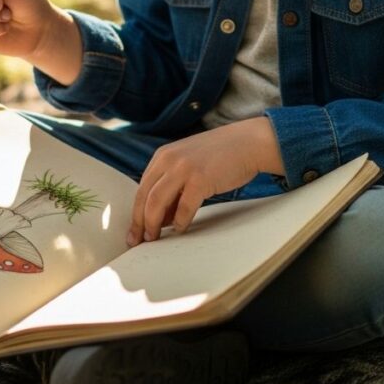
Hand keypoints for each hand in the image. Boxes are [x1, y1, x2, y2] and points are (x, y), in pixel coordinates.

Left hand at [127, 117, 283, 244]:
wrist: (248, 142)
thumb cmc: (221, 156)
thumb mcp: (188, 162)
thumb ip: (172, 184)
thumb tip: (161, 218)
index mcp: (163, 156)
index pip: (141, 188)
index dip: (136, 212)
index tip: (134, 230)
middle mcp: (168, 160)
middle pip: (144, 196)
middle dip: (139, 222)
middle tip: (137, 240)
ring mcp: (183, 168)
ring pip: (156, 202)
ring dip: (153, 224)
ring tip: (154, 238)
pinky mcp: (200, 179)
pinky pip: (183, 207)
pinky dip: (180, 221)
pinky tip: (181, 229)